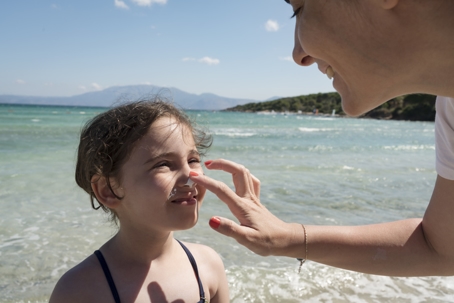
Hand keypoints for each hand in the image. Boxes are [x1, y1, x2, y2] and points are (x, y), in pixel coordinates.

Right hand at [189, 159, 304, 257]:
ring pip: (244, 173)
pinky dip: (241, 174)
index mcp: (242, 207)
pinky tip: (236, 177)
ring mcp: (254, 198)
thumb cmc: (267, 241)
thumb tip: (211, 220)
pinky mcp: (257, 201)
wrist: (286, 240)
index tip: (193, 176)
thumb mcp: (247, 240)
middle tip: (207, 164)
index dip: (206, 181)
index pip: (221, 190)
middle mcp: (248, 198)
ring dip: (230, 165)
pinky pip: (250, 180)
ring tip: (217, 166)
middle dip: (222, 164)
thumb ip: (229, 229)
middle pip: (237, 171)